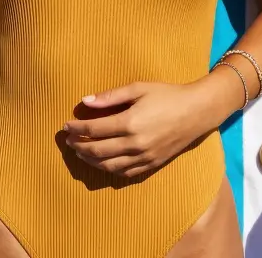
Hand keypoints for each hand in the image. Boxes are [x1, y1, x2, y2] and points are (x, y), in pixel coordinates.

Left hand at [63, 81, 208, 179]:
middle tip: (69, 140)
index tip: (65, 125)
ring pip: (108, 166)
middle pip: (97, 151)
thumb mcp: (138, 88)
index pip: (94, 129)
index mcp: (130, 123)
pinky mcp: (151, 165)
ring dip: (90, 160)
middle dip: (79, 146)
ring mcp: (144, 158)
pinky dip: (108, 169)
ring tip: (80, 151)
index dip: (77, 128)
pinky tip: (102, 162)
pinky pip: (124, 173)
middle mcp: (135, 144)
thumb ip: (110, 96)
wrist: (196, 112)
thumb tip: (85, 100)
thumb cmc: (167, 95)